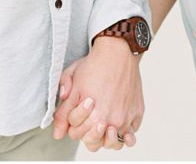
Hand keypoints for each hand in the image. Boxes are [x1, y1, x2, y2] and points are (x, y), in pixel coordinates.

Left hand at [52, 37, 142, 151]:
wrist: (117, 52)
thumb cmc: (93, 66)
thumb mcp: (71, 84)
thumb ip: (63, 112)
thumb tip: (58, 134)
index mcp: (93, 114)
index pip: (76, 134)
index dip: (72, 124)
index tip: (76, 111)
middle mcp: (111, 120)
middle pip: (94, 143)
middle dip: (85, 133)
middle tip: (87, 118)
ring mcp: (126, 118)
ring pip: (113, 144)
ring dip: (105, 138)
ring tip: (102, 124)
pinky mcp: (137, 113)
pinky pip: (130, 135)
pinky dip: (124, 134)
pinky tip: (116, 124)